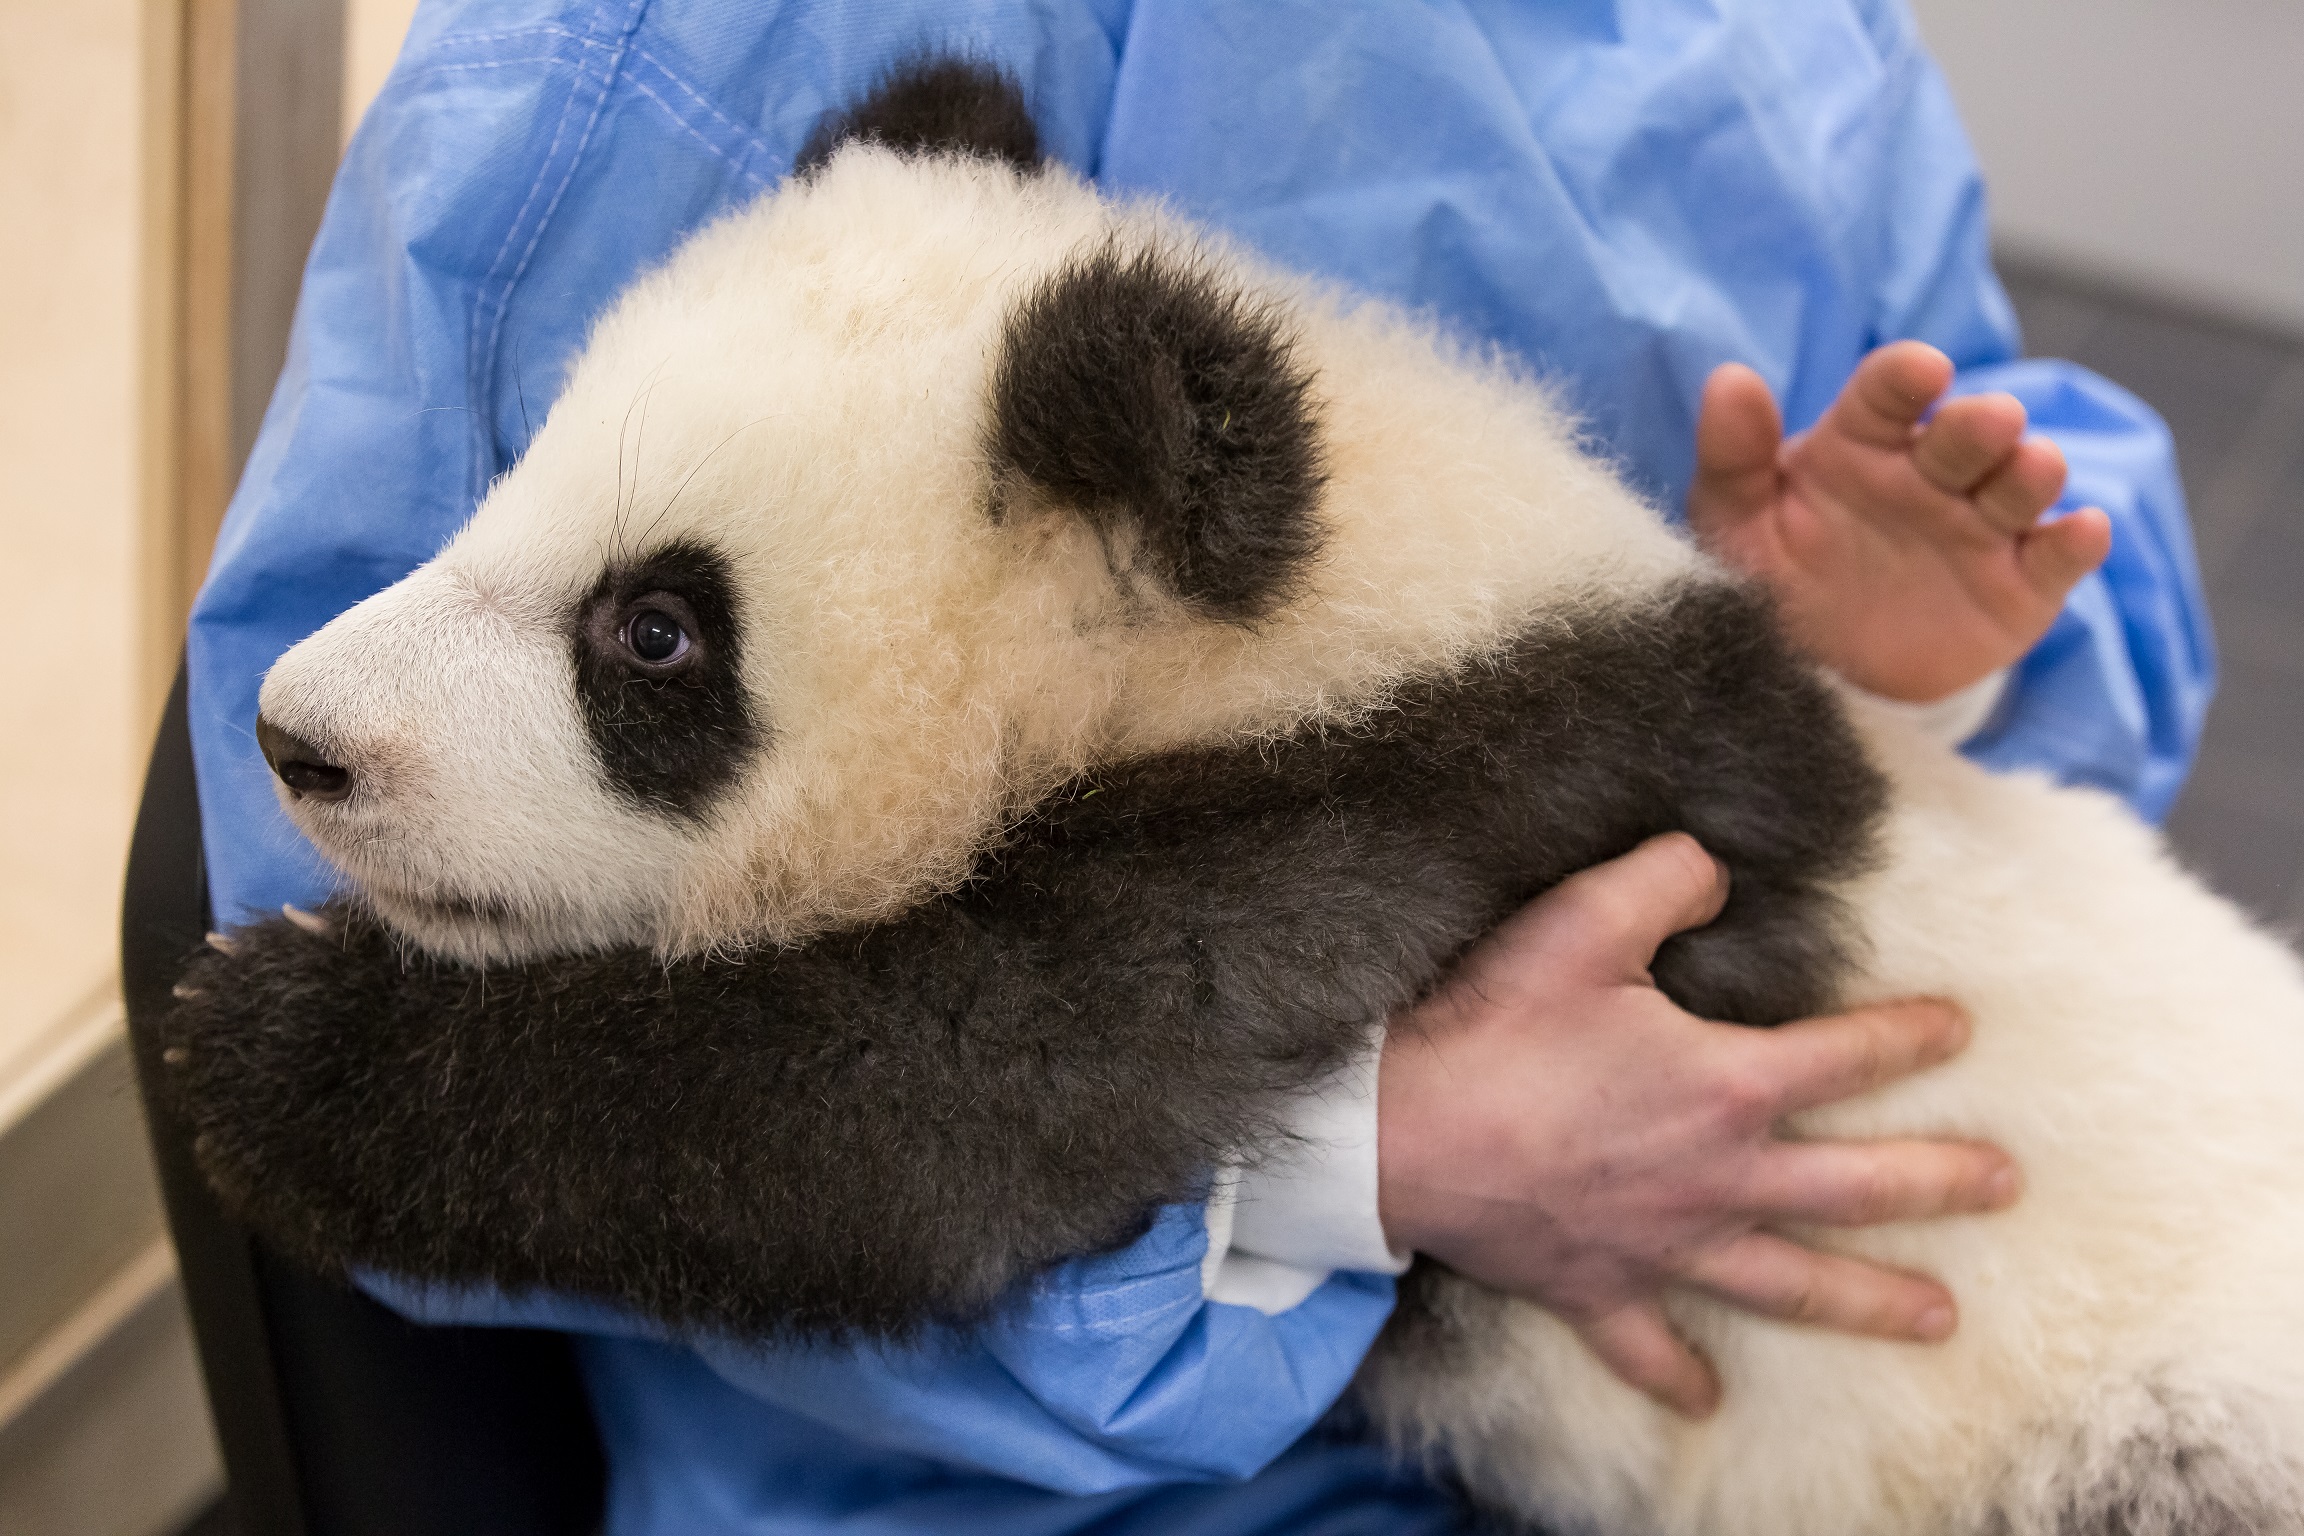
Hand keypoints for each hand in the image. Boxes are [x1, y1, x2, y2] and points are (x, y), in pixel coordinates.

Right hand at [1377, 833, 2018, 1418]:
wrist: (1401, 1131)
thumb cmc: (1494, 1024)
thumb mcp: (1582, 920)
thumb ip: (1665, 878)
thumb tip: (1714, 861)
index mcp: (1726, 1083)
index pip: (1846, 1055)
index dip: (1910, 1037)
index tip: (1959, 1029)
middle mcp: (1718, 1176)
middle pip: (1855, 1185)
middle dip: (1938, 1182)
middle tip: (2003, 1185)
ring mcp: (1664, 1244)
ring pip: (1789, 1282)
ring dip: (1868, 1301)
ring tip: (1938, 1318)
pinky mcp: (1598, 1287)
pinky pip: (1648, 1346)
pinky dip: (1679, 1376)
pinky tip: (1709, 1398)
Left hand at [1688, 341, 2111, 702]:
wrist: (1819, 674)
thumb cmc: (1774, 576)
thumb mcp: (1737, 524)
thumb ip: (1732, 456)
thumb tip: (1729, 378)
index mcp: (1863, 442)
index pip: (1888, 393)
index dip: (1906, 377)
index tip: (1919, 370)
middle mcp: (1932, 473)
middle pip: (1967, 433)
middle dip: (1982, 423)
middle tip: (1989, 422)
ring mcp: (1981, 525)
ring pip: (2022, 483)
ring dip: (2034, 470)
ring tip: (2032, 467)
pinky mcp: (2020, 584)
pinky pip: (2057, 557)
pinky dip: (2076, 542)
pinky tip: (2082, 531)